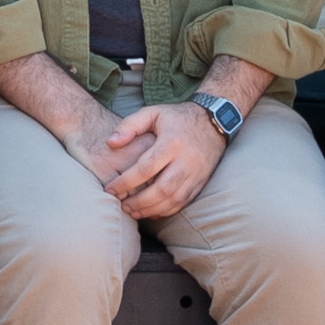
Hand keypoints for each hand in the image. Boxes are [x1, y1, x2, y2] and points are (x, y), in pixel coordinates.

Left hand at [90, 100, 227, 222]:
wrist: (214, 122)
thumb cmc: (177, 118)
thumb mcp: (152, 113)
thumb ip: (129, 125)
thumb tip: (110, 143)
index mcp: (172, 142)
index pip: (146, 168)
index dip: (126, 181)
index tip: (110, 189)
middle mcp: (186, 160)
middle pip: (162, 188)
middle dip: (139, 201)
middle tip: (122, 206)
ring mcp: (196, 173)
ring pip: (174, 199)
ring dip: (152, 209)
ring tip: (133, 212)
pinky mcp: (202, 182)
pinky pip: (185, 202)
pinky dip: (167, 210)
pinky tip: (152, 212)